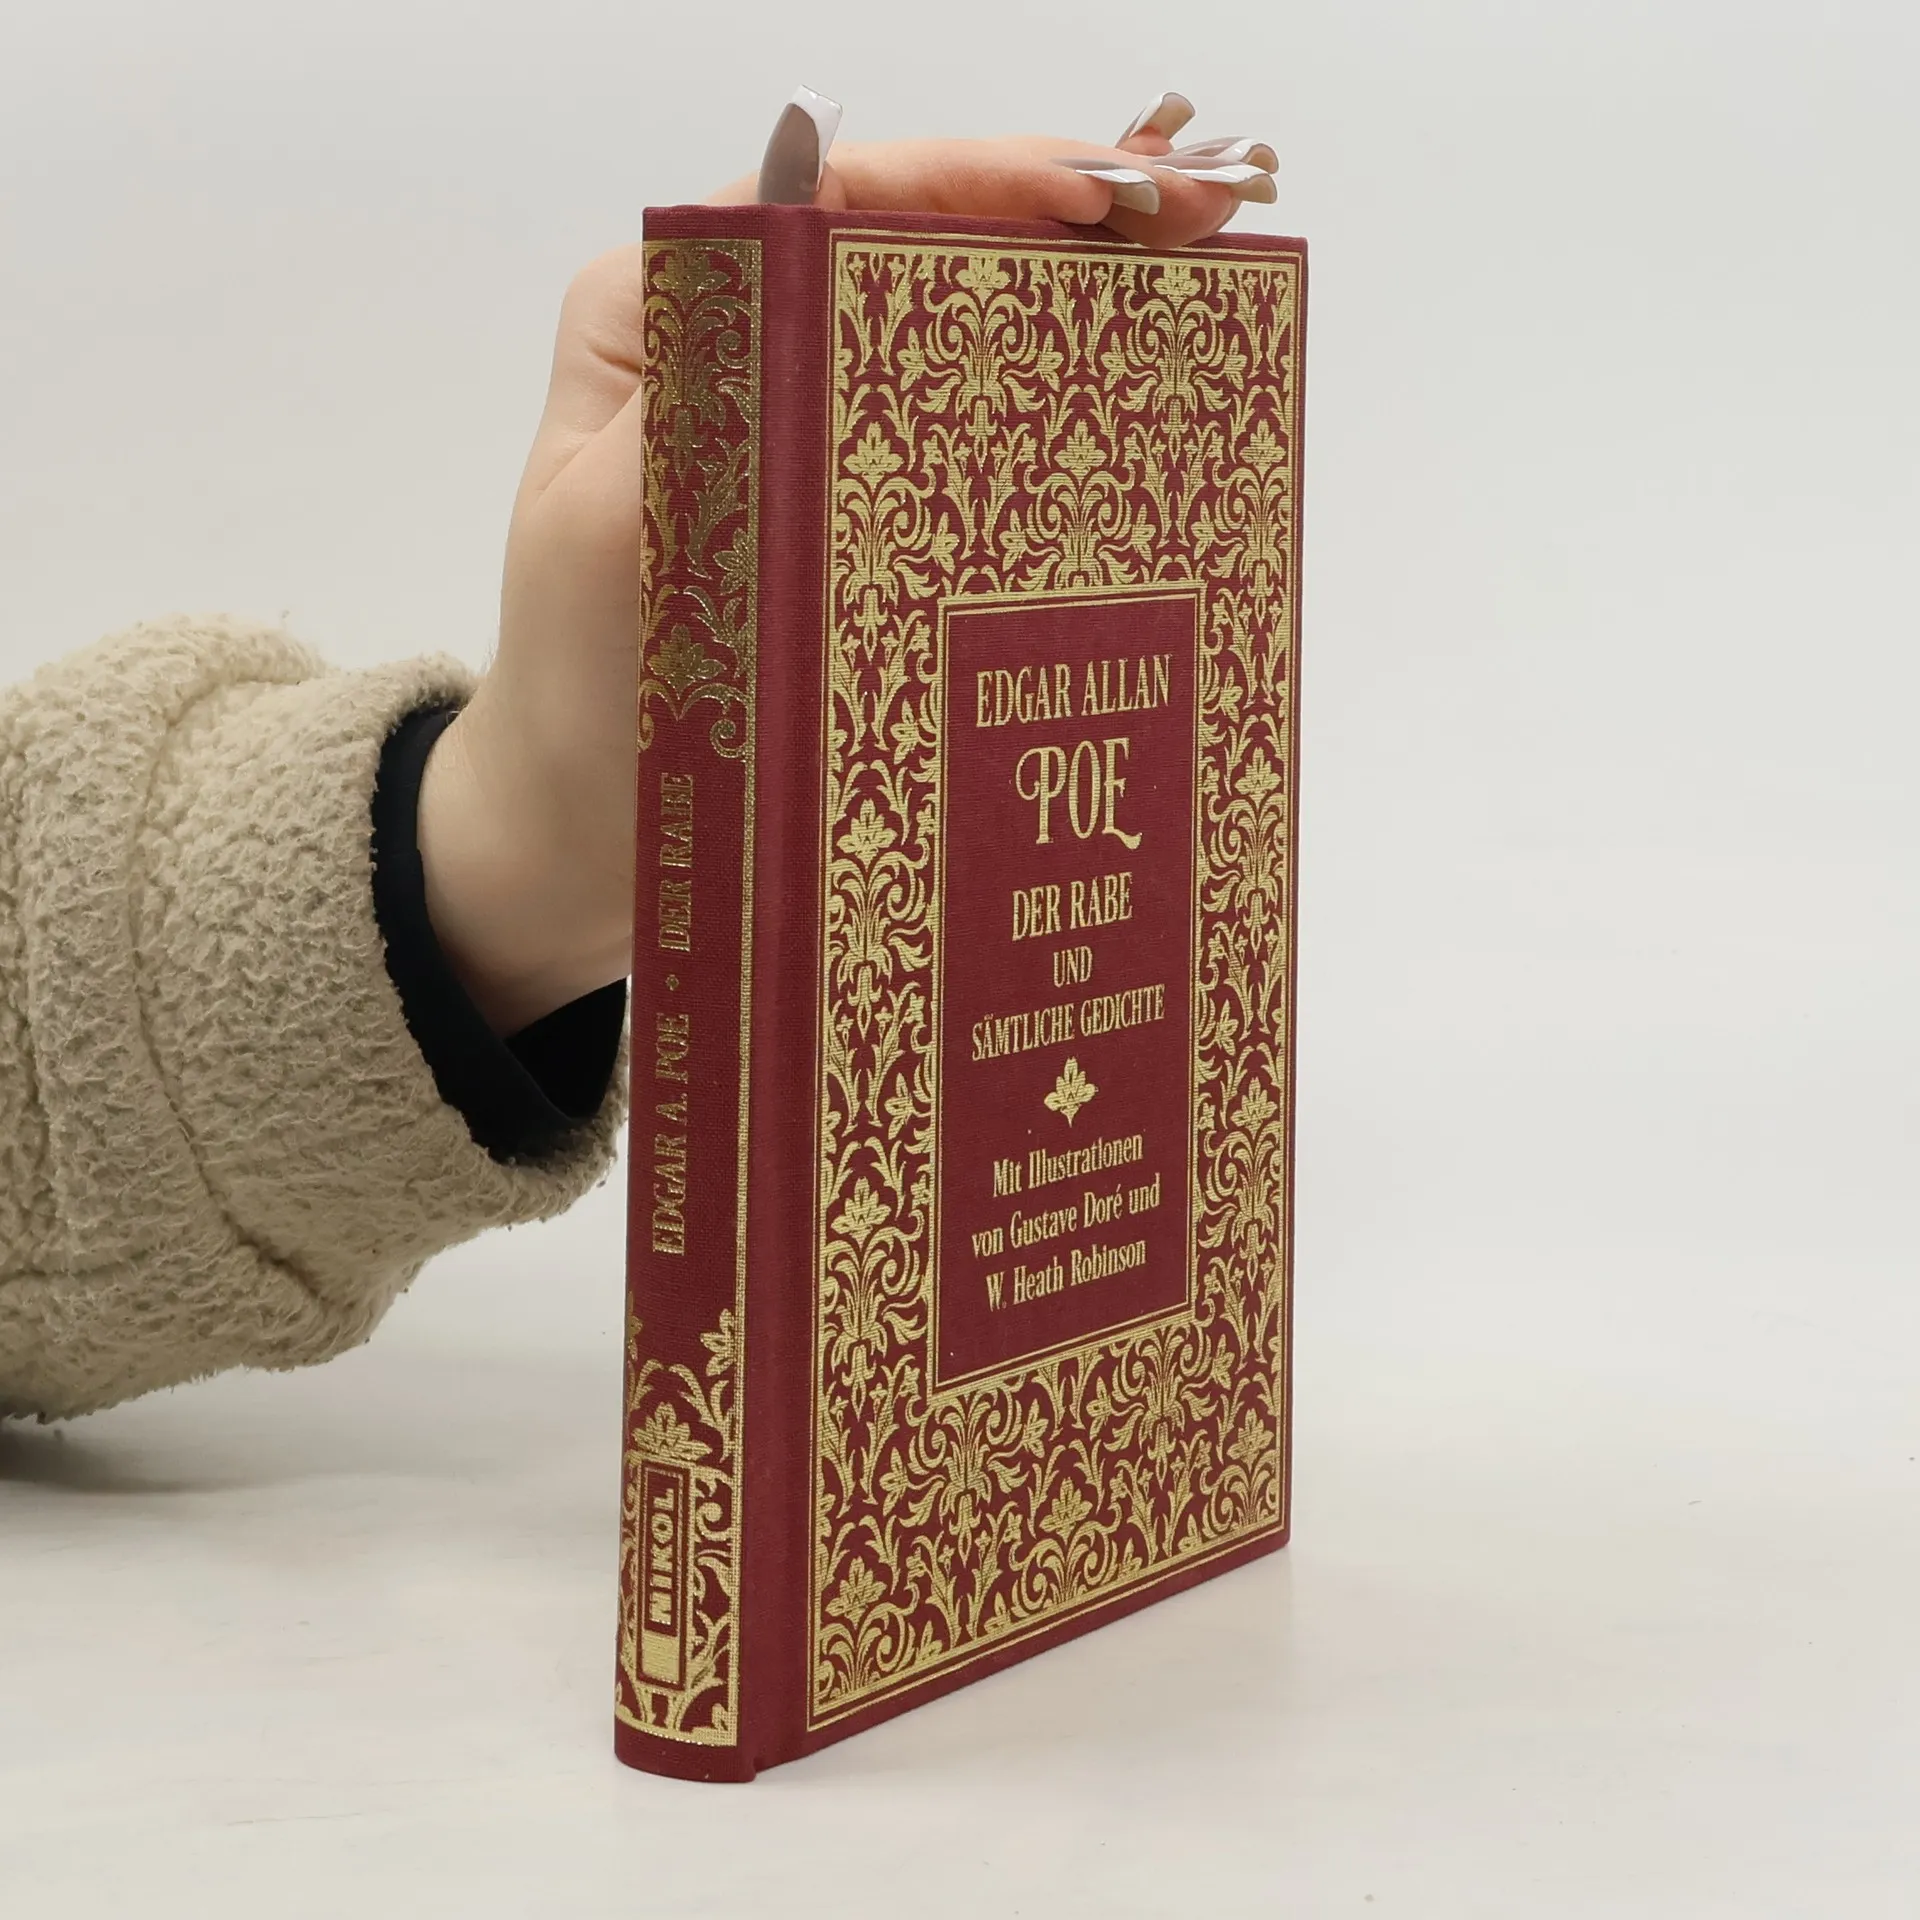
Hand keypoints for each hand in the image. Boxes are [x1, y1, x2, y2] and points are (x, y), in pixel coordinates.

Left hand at [417, 94, 1278, 1035]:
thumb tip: (809, 225)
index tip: (1107, 191)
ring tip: (1202, 295)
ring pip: (959, 345)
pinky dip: (1054, 434)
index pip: (840, 195)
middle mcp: (749, 358)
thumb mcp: (611, 525)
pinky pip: (966, 456)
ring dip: (1077, 319)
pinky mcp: (857, 529)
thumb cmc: (581, 693)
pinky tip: (1145, 418)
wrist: (592, 836)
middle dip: (1064, 228)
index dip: (986, 177)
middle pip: (920, 253)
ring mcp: (813, 444)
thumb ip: (701, 383)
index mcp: (671, 316)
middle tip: (1201, 223)